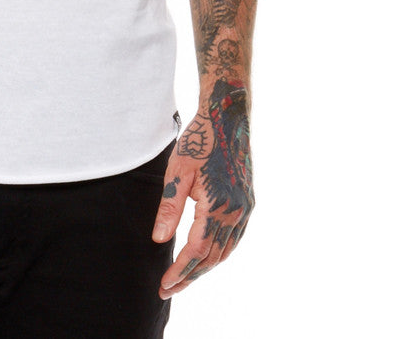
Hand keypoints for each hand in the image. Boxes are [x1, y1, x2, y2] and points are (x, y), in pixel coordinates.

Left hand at [151, 81, 253, 297]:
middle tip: (168, 289)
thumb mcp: (177, 171)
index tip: (163, 285)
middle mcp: (236, 212)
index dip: (179, 271)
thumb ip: (169, 208)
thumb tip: (159, 240)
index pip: (196, 251)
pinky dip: (219, 253)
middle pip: (212, 257)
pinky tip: (207, 256)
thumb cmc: (199, 141)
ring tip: (184, 278)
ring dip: (205, 268)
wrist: (227, 119)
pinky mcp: (248, 202)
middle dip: (190, 276)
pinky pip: (234, 238)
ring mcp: (246, 209)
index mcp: (217, 206)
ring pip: (226, 251)